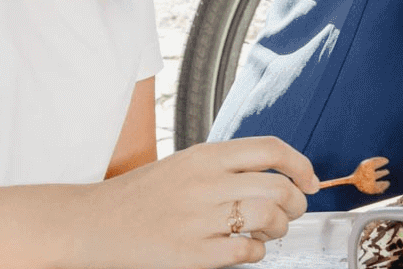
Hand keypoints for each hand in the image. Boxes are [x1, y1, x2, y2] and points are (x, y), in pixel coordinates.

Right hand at [70, 137, 317, 268]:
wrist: (92, 223)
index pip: (270, 149)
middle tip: (293, 211)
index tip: (310, 179)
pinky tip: (246, 250)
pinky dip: (255, 253)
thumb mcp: (184, 164)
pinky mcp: (190, 254)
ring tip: (268, 232)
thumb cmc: (140, 195)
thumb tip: (275, 176)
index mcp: (206, 155)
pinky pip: (244, 253)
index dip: (300, 164)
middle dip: (296, 202)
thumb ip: (225, 166)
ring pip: (267, 219)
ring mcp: (199, 219)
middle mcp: (206, 182)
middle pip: (278, 186)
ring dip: (278, 228)